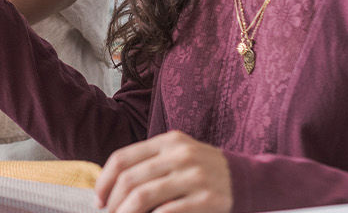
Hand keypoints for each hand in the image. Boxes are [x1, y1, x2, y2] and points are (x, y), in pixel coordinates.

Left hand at [94, 131, 230, 212]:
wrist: (248, 179)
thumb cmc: (204, 170)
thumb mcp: (178, 154)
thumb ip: (150, 163)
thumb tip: (112, 187)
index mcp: (168, 141)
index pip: (122, 158)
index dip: (104, 181)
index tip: (98, 199)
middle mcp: (180, 154)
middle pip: (130, 179)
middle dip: (113, 202)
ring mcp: (194, 176)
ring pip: (144, 196)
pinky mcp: (207, 198)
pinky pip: (168, 211)